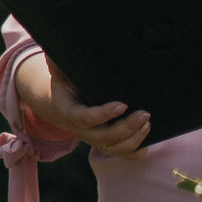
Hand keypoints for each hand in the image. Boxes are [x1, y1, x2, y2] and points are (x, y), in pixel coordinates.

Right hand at [14, 52, 151, 156]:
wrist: (65, 104)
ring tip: (147, 122)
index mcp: (69, 112)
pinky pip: (124, 154)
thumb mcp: (59, 71)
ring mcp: (96, 139)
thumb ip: (58, 61)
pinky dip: (137, 149)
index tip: (122, 104)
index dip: (103, 115)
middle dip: (126, 128)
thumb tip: (54, 47)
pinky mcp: (108, 144)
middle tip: (144, 113)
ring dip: (134, 138)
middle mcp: (82, 130)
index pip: (85, 118)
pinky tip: (146, 134)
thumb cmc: (66, 83)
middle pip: (105, 137)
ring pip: (116, 148)